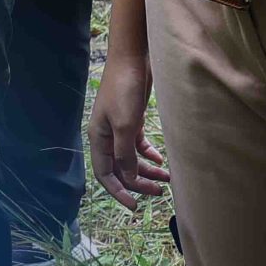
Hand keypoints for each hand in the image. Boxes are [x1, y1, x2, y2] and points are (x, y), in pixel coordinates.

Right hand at [88, 56, 168, 208]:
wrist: (132, 59)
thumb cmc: (124, 90)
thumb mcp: (124, 126)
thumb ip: (125, 154)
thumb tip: (128, 178)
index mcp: (98, 138)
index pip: (105, 174)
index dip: (118, 192)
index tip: (135, 206)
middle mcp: (107, 136)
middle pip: (120, 169)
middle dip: (139, 182)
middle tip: (160, 191)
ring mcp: (120, 128)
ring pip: (132, 158)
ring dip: (147, 170)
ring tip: (167, 177)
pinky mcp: (132, 119)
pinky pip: (139, 145)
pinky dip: (149, 155)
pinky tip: (160, 159)